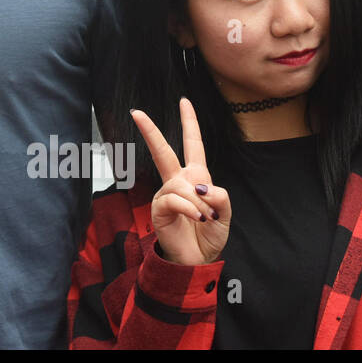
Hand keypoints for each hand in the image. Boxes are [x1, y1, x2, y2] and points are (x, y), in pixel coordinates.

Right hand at [130, 98, 230, 265]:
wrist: (196, 260)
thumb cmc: (208, 236)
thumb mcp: (225, 214)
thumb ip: (220, 196)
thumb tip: (200, 186)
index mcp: (195, 178)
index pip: (192, 145)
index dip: (189, 123)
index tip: (184, 101)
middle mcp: (178, 182)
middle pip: (163, 151)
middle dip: (150, 131)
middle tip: (136, 112)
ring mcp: (166, 194)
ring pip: (183, 185)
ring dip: (199, 203)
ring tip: (205, 218)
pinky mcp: (159, 208)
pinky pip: (176, 199)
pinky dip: (191, 209)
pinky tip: (197, 218)